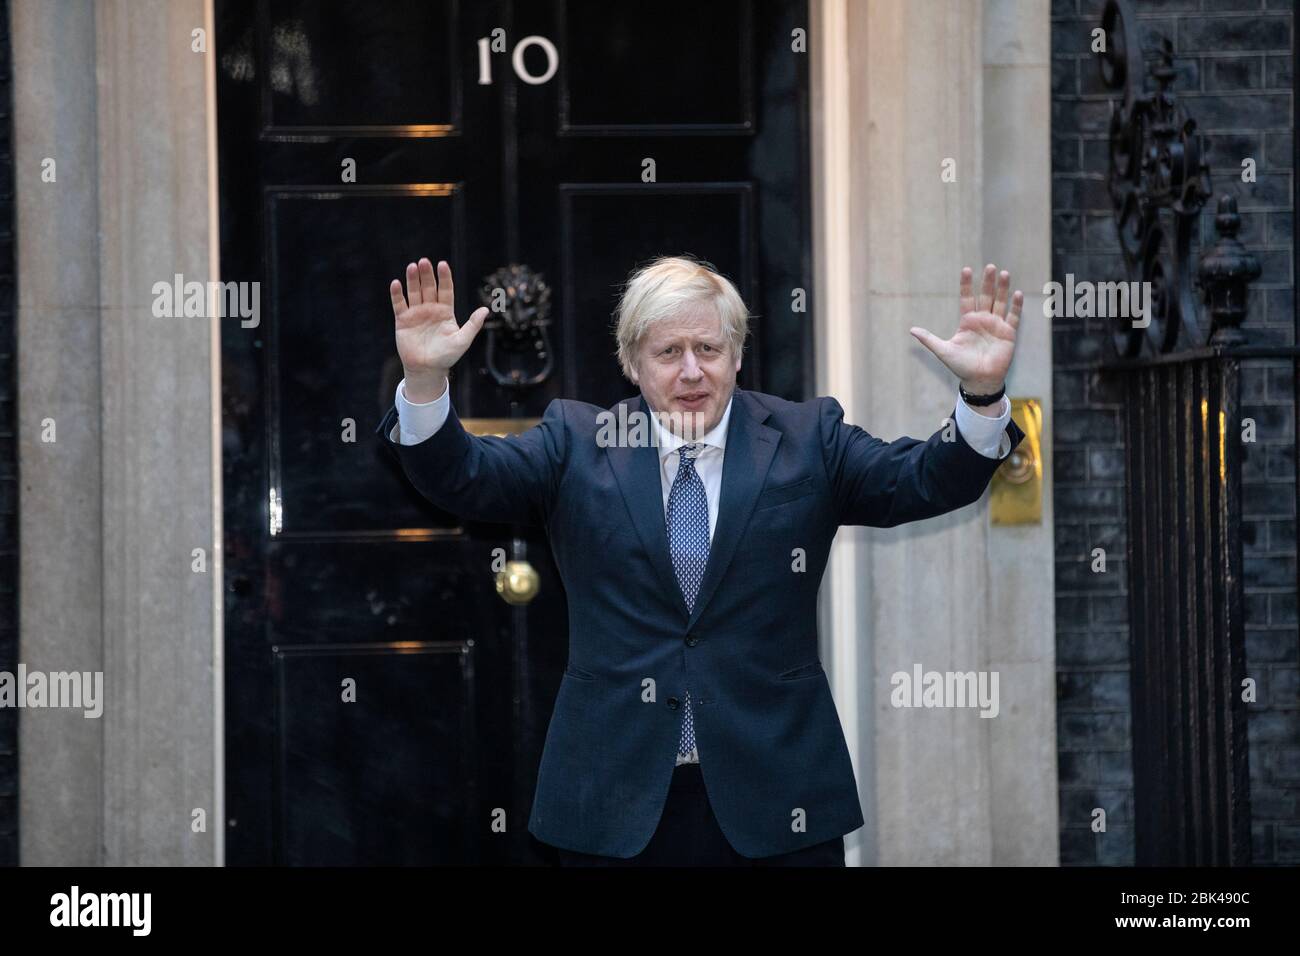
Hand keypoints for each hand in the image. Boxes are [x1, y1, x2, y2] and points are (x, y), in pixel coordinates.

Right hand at [389, 258, 488, 401]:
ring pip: (414, 292)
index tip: (443, 265)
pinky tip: (396, 283)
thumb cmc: (447, 356)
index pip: (446, 290)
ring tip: (412, 267)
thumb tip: (486, 309)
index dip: (444, 277)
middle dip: (427, 275)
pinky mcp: (403, 320)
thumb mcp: (462, 340)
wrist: (427, 369)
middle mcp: (431, 309)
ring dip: (412, 279)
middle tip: (424, 262)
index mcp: (446, 311)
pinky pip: (399, 304)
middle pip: (428, 287)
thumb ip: (473, 325)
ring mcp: (416, 313)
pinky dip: (397, 294)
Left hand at [909, 264, 1021, 393]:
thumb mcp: (943, 350)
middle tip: (990, 267)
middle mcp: (982, 320)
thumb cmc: (961, 366)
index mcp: (967, 321)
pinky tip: (1017, 294)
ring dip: (1002, 289)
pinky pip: (1013, 317)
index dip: (967, 285)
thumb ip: (929, 339)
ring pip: (1000, 303)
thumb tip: (911, 330)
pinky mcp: (1008, 333)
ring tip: (1003, 274)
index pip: (967, 298)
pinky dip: (1016, 306)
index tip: (966, 269)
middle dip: (987, 282)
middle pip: (986, 296)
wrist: (979, 380)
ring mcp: (996, 325)